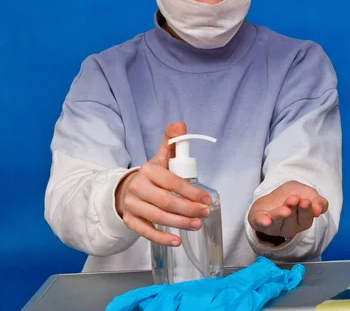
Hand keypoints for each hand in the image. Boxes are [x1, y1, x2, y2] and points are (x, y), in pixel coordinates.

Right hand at [115, 122, 211, 245]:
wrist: (127, 189)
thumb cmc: (152, 175)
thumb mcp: (162, 156)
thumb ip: (173, 141)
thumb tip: (180, 125)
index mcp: (149, 170)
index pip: (172, 182)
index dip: (191, 192)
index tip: (207, 200)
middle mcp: (138, 187)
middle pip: (166, 202)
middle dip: (188, 209)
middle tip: (205, 214)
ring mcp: (132, 205)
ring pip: (157, 217)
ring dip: (180, 224)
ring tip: (197, 225)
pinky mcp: (129, 220)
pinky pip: (145, 232)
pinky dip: (161, 238)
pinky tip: (177, 240)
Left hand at [248, 181, 328, 241]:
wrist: (273, 195)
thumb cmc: (293, 196)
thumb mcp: (307, 193)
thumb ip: (318, 201)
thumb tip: (319, 210)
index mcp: (302, 221)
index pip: (305, 219)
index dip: (306, 211)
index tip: (305, 201)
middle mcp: (288, 227)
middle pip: (291, 222)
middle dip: (293, 210)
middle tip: (294, 199)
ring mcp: (273, 226)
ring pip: (277, 223)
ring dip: (280, 216)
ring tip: (285, 210)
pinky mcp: (259, 221)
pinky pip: (260, 224)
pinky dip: (263, 222)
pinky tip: (266, 221)